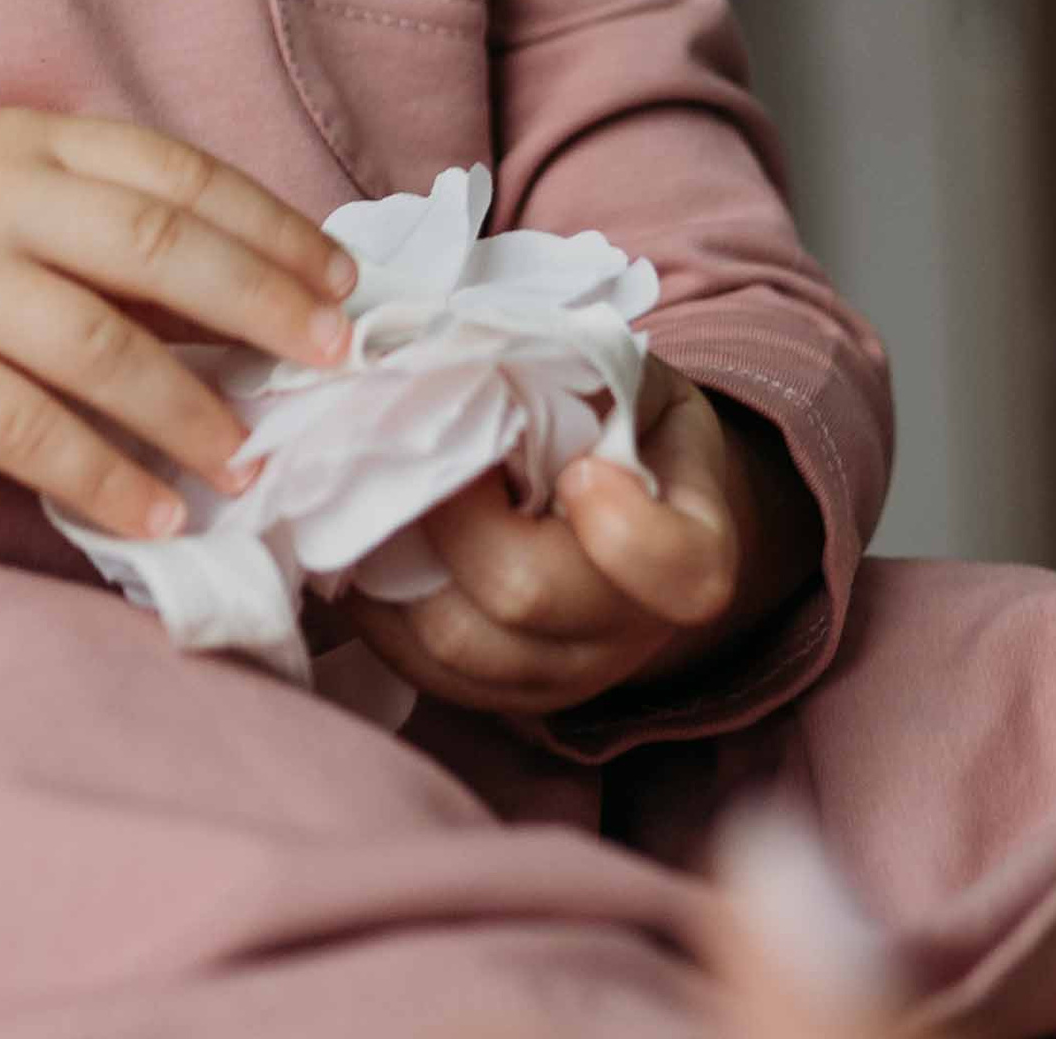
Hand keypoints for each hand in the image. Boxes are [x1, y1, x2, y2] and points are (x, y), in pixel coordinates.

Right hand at [0, 109, 354, 540]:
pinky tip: (160, 514)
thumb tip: (282, 296)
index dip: (270, 229)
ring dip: (189, 411)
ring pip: (95, 345)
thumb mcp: (35, 209)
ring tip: (249, 463)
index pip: (177, 174)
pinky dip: (105, 478)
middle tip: (332, 362)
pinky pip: (27, 431)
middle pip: (150, 245)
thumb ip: (136, 236)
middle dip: (257, 305)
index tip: (342, 285)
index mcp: (36, 140)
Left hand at [342, 359, 820, 724]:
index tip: (578, 468)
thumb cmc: (631, 423)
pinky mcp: (497, 697)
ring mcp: (562, 677)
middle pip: (526, 597)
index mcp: (693, 546)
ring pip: (454, 644)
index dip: (622, 526)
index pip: (678, 571)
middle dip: (455, 511)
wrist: (645, 510)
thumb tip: (470, 358)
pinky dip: (375, 602)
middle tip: (425, 440)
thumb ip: (580, 373)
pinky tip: (362, 536)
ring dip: (395, 557)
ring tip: (372, 483)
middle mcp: (630, 632)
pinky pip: (418, 669)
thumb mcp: (631, 378)